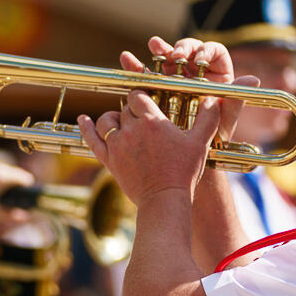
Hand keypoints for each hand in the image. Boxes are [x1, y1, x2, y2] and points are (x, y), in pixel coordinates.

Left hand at [75, 85, 219, 209]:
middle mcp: (132, 129)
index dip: (142, 96)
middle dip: (132, 110)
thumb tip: (212, 98)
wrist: (164, 199)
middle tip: (141, 117)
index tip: (146, 100)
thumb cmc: (184, 171)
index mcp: (153, 121)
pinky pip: (92, 139)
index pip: (139, 96)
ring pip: (106, 120)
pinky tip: (83, 119)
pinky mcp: (109, 159)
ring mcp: (117, 144)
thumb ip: (208, 117)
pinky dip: (86, 127)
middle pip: (125, 109)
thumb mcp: (200, 143)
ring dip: (112, 118)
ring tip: (120, 121)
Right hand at [119, 36, 255, 144]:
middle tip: (176, 55)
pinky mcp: (157, 90)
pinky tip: (128, 60)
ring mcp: (176, 81)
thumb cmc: (210, 141)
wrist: (187, 159)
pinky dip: (138, 66)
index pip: (214, 53)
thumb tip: (253, 80)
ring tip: (153, 46)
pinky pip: (148, 75)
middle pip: (189, 52)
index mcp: (216, 77)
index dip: (206, 51)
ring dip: (159, 50)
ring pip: (168, 59)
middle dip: (181, 48)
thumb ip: (235, 102)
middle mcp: (196, 75)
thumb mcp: (222, 122)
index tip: (199, 59)